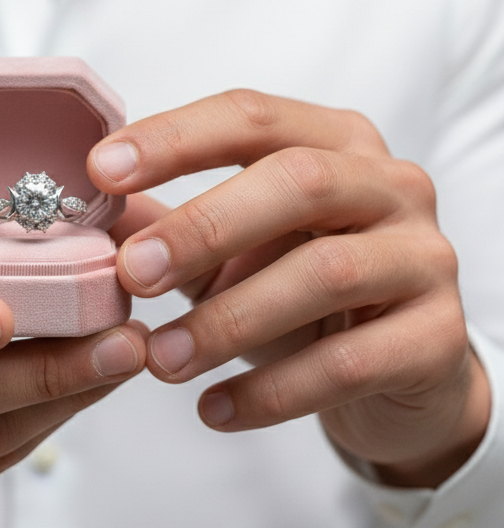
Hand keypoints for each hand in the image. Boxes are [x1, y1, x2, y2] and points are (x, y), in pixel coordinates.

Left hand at [87, 90, 489, 488]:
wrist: (398, 369)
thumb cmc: (300, 288)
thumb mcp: (233, 248)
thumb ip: (166, 227)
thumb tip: (88, 221)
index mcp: (332, 141)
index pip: (251, 117)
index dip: (174, 138)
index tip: (101, 171)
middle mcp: (389, 184)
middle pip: (297, 183)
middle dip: (203, 227)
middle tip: (130, 274)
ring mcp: (423, 257)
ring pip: (325, 272)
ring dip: (228, 320)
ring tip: (160, 359)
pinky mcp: (439, 337)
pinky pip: (351, 363)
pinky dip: (272, 390)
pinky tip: (213, 410)